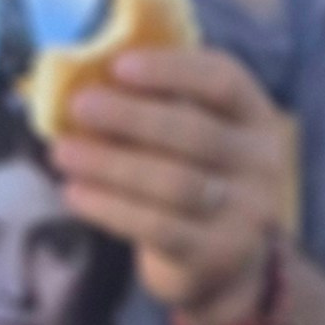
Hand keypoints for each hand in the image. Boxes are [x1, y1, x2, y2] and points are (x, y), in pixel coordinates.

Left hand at [51, 43, 293, 323]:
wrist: (223, 259)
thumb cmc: (191, 176)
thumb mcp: (190, 135)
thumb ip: (157, 105)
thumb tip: (86, 76)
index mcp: (255, 116)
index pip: (223, 81)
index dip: (171, 70)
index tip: (118, 65)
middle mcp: (261, 162)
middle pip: (196, 133)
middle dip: (131, 117)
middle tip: (79, 105)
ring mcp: (246, 212)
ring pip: (174, 183)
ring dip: (111, 164)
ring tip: (62, 152)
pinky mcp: (217, 253)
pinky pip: (158, 227)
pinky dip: (110, 208)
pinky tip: (75, 193)